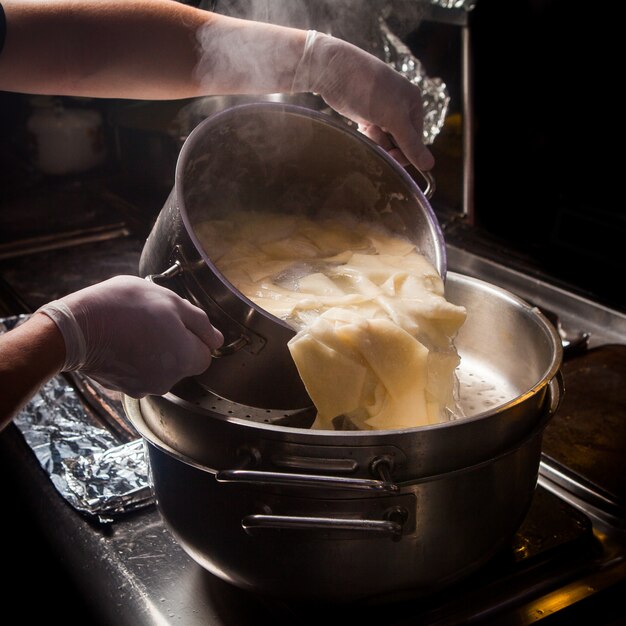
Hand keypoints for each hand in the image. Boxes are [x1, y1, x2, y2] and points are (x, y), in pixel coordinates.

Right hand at [37, 275, 222, 397]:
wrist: (75, 328)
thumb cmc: (124, 308)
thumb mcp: (171, 301)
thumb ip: (200, 322)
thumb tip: (216, 338)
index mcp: (185, 358)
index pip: (205, 355)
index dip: (195, 337)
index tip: (178, 323)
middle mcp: (168, 380)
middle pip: (182, 363)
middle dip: (173, 344)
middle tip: (153, 321)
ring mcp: (143, 387)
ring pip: (159, 368)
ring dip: (153, 351)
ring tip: (133, 329)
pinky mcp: (122, 389)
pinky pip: (138, 373)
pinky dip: (133, 360)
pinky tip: (121, 342)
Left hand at [292, 31, 434, 171]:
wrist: (334, 72)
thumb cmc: (368, 90)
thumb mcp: (393, 118)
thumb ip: (410, 143)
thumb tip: (429, 165)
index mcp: (413, 104)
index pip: (416, 140)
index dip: (403, 152)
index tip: (389, 155)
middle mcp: (401, 106)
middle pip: (400, 141)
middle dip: (387, 144)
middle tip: (374, 134)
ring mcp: (382, 110)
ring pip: (385, 139)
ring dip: (376, 140)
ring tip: (366, 127)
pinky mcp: (366, 113)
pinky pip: (372, 134)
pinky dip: (367, 136)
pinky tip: (361, 127)